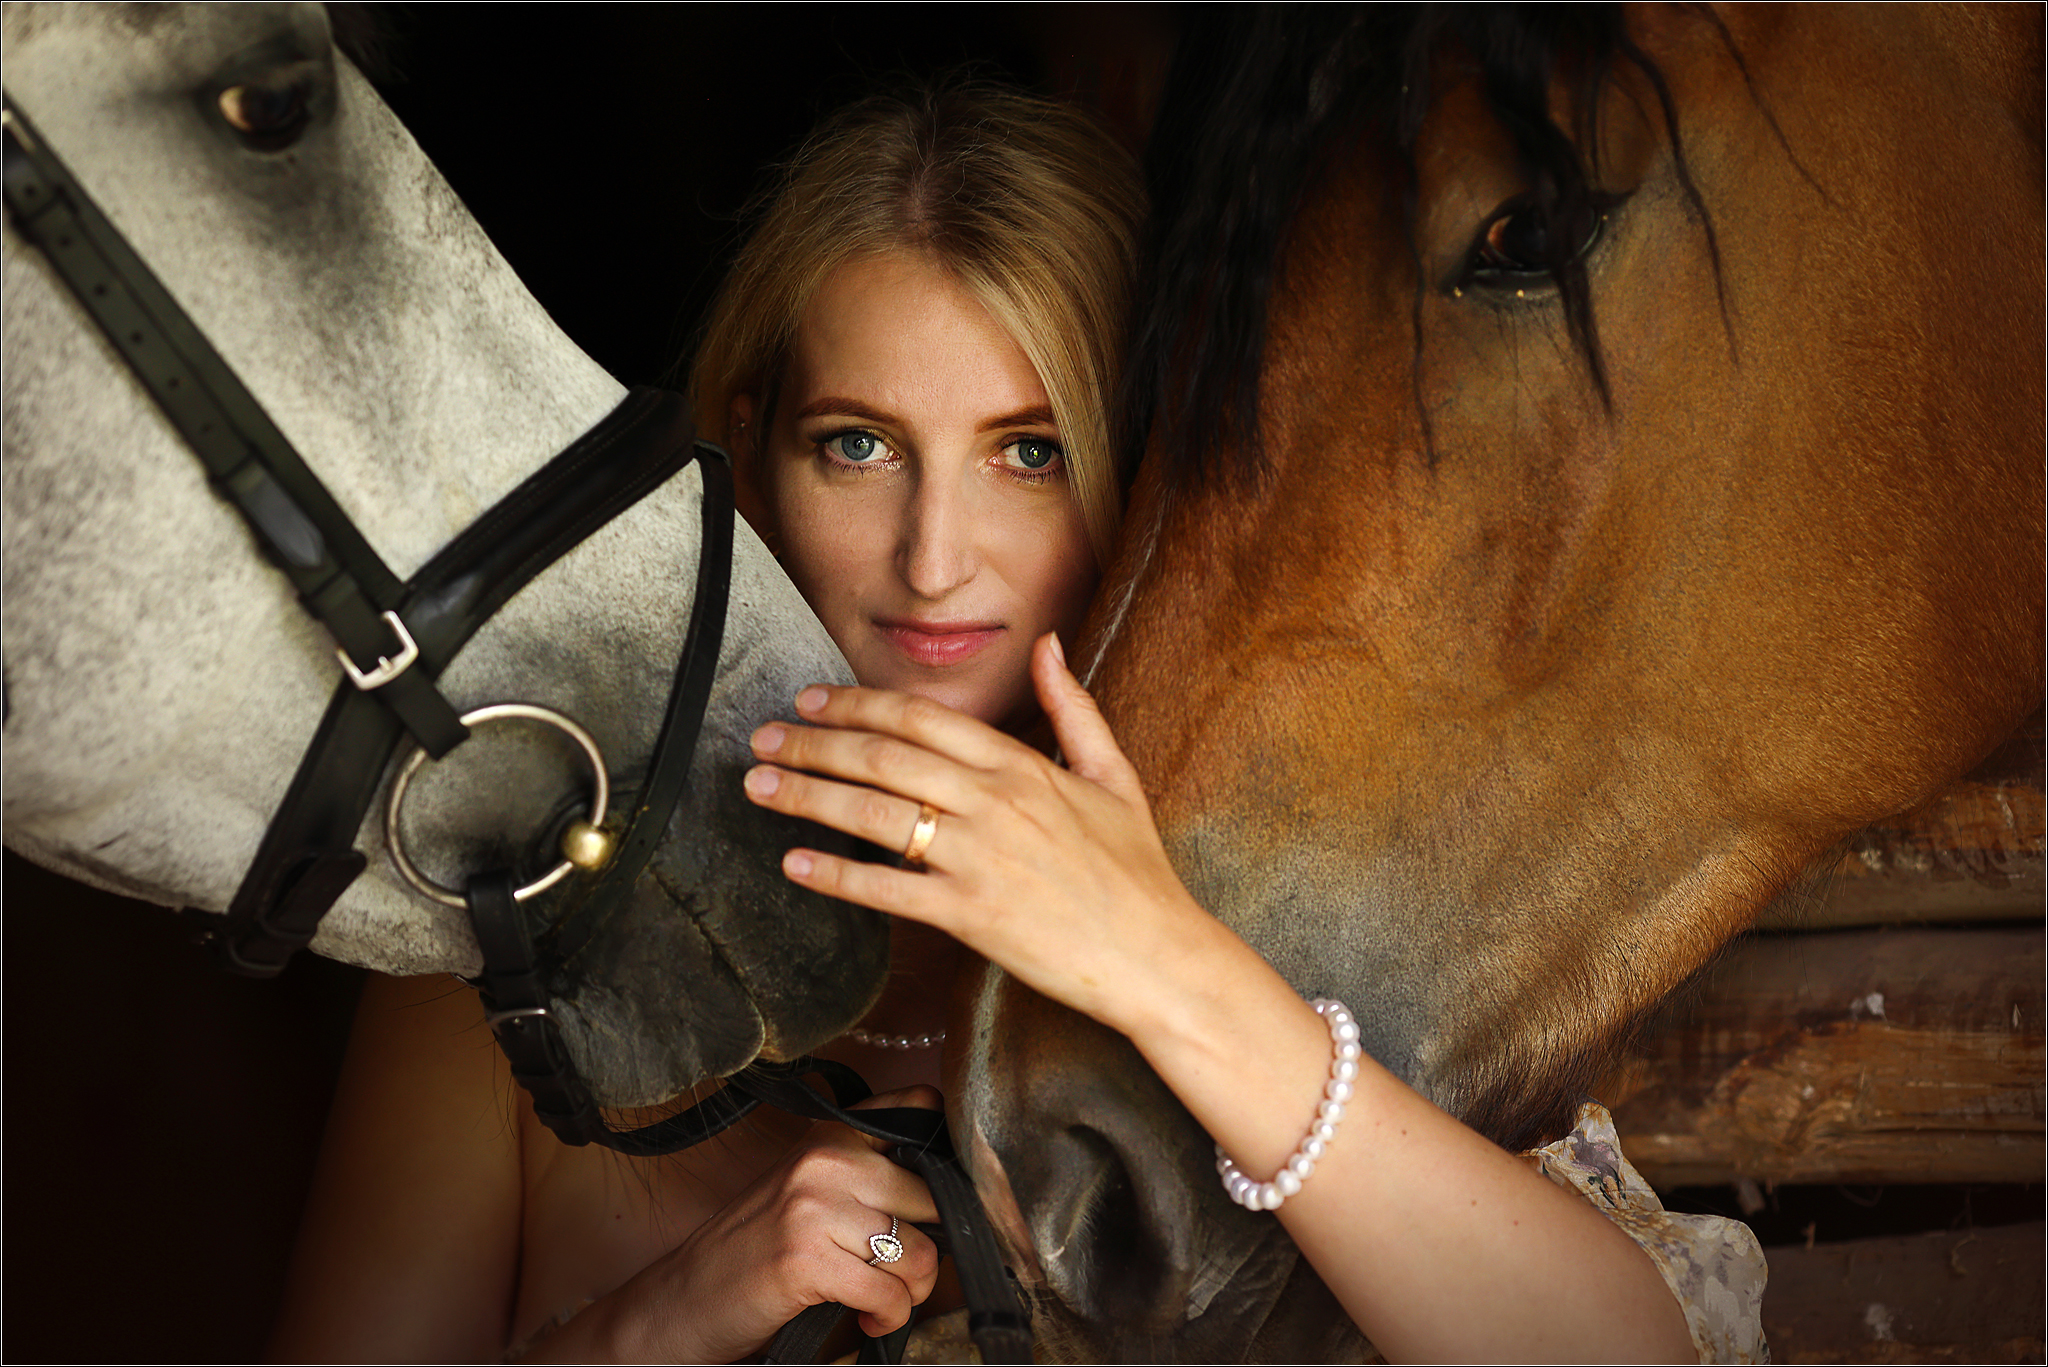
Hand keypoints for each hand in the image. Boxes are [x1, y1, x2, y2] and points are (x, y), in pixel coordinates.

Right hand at [555, 1089, 942, 1362]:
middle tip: (905, 1276)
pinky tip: (868, 1320)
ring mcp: (814, 1208)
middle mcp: (825, 1160)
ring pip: (920, 1254)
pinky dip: (888, 1318)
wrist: (684, 1298)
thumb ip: (868, 1176)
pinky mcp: (806, 1259)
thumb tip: (952, 1193)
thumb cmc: (754, 1250)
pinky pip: (889, 1294)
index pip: (920, 1107)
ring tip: (883, 1301)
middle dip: (934, 1249)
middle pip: (935, 1197)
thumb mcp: (810, 1190)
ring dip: (912, 1293)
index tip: (938, 1204)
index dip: (946, 1160)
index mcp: (831, 1134)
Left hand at [741, 634, 1228, 1036]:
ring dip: (806, 796)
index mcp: (1021, 765)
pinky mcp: (971, 916)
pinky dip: (834, 875)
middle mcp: (994, 802)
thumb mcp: (1112, 774)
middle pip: (882, 757)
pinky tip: (794, 863)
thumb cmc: (1135, 870)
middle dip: (812, 743)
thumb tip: (1049, 645)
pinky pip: (887, 890)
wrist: (1160, 956)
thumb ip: (1072, 707)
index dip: (855, 703)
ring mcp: (979, 858)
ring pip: (873, 814)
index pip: (920, 717)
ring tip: (758, 787)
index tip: (810, 700)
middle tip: (761, 738)